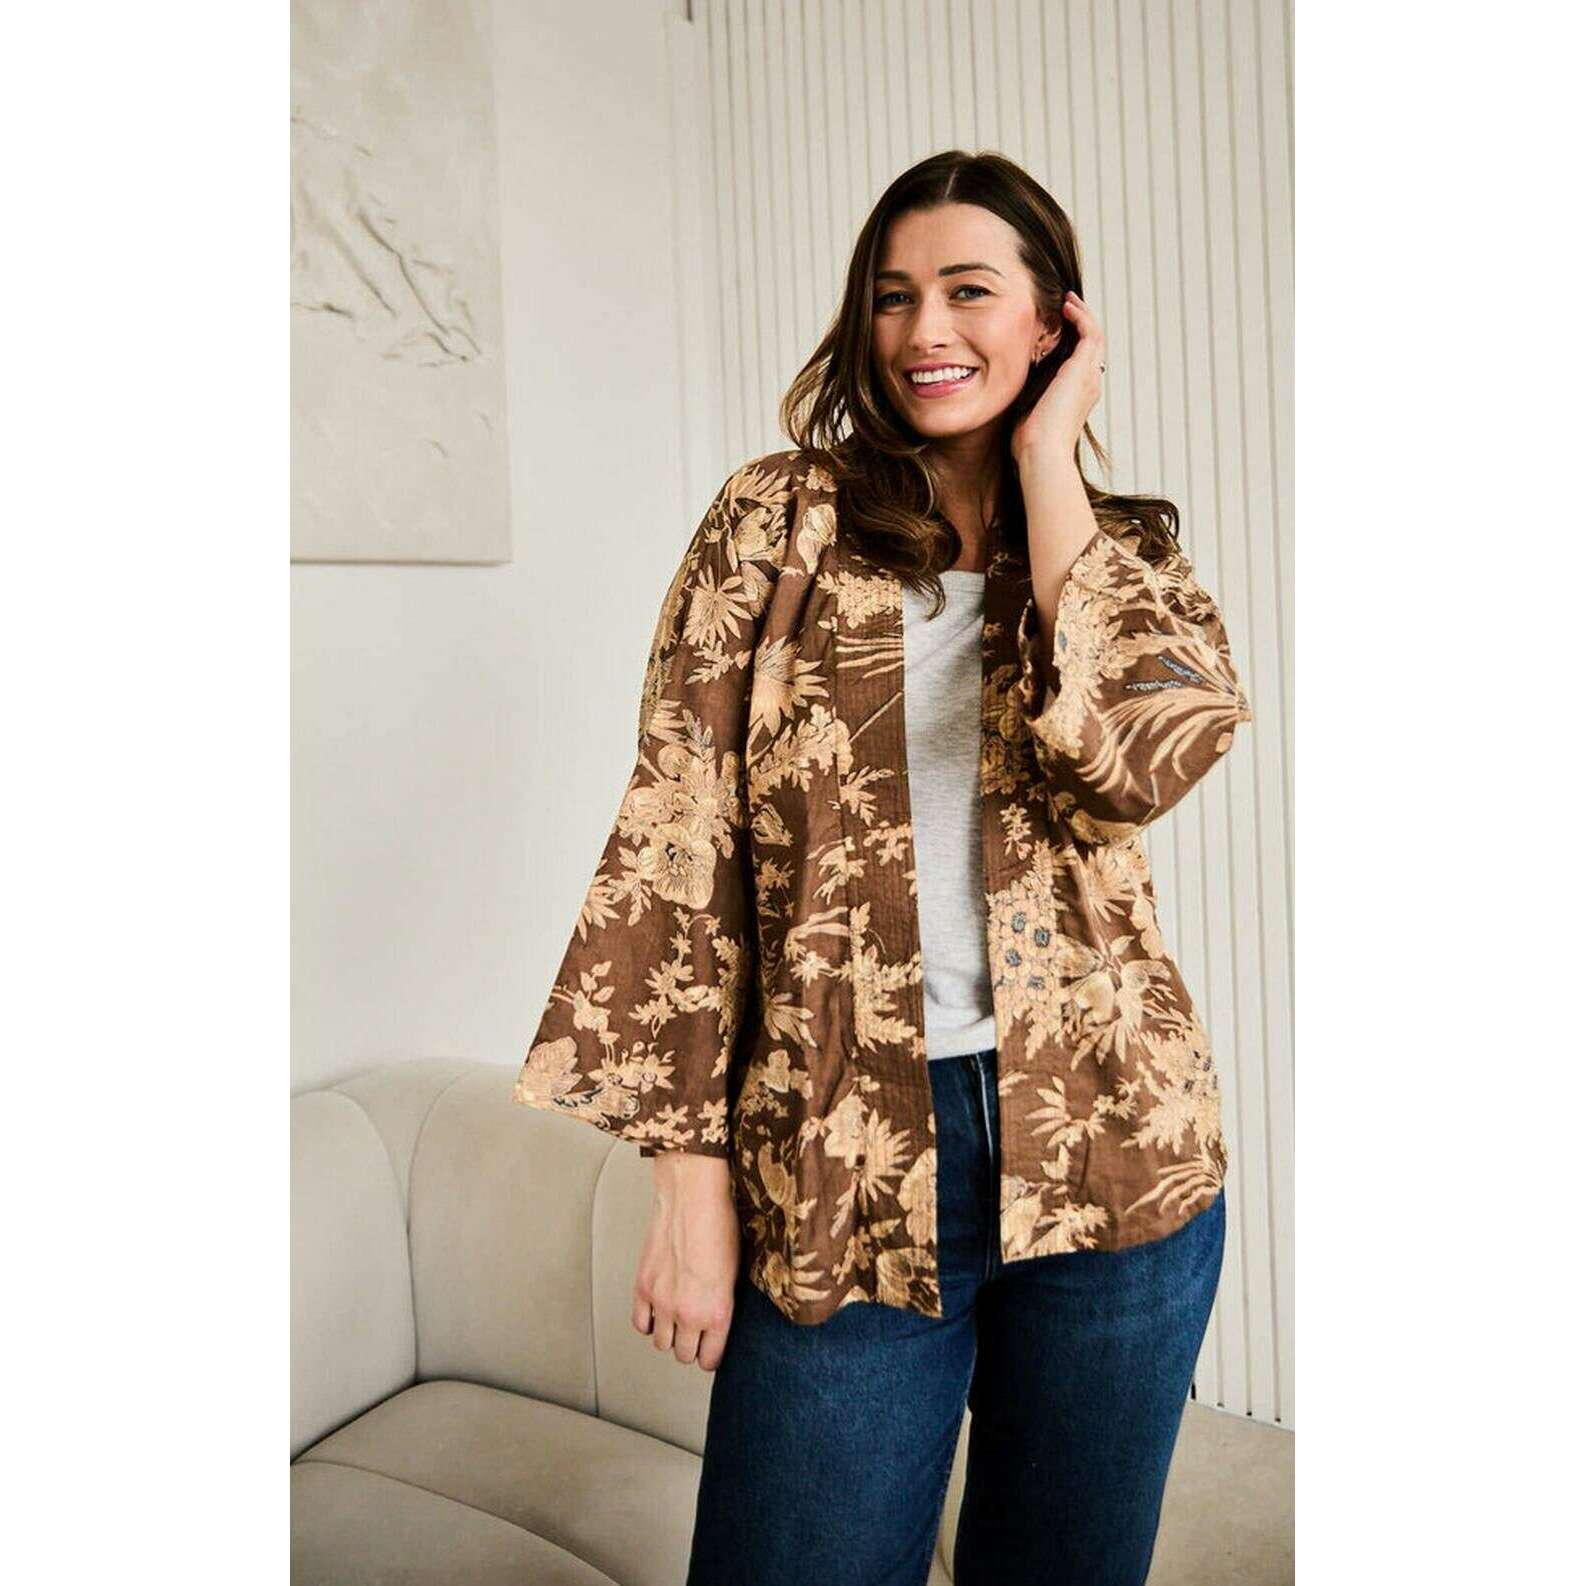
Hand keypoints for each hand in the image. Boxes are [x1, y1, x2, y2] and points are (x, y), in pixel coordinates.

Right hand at [631, 1151, 739, 1369]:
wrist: (692, 1196)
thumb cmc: (720, 1224)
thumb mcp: (736, 1270)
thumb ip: (723, 1303)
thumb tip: (718, 1319)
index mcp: (717, 1311)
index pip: (710, 1360)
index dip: (710, 1356)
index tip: (710, 1350)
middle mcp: (688, 1312)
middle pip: (683, 1355)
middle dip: (690, 1347)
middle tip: (694, 1334)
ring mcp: (662, 1302)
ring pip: (660, 1343)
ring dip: (668, 1335)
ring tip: (675, 1320)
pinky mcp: (642, 1287)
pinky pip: (639, 1323)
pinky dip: (647, 1321)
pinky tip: (657, 1310)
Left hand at [1010, 290, 1106, 470]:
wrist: (1041, 453)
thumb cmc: (1030, 443)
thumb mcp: (1028, 411)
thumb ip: (1027, 394)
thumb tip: (1007, 383)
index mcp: (1078, 395)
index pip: (1081, 360)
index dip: (1072, 341)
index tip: (1056, 326)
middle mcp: (1089, 384)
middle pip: (1092, 346)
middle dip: (1080, 324)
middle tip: (1065, 305)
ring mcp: (1089, 377)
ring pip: (1095, 336)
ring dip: (1082, 315)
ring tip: (1068, 300)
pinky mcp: (1082, 370)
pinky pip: (1090, 334)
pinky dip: (1081, 318)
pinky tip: (1066, 307)